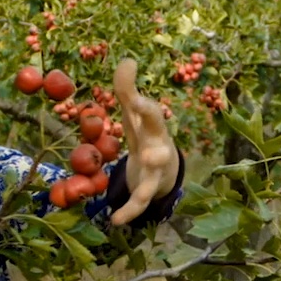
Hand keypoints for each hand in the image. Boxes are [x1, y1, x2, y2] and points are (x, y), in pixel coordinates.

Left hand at [110, 58, 179, 225]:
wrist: (164, 168)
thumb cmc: (146, 134)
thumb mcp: (135, 114)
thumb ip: (126, 88)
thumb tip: (127, 60)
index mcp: (152, 123)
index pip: (147, 109)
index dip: (139, 101)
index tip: (131, 94)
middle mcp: (158, 141)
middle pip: (158, 131)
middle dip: (152, 121)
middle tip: (141, 108)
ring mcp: (156, 167)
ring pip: (155, 168)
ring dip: (150, 168)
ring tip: (144, 173)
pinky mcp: (150, 187)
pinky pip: (142, 199)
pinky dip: (131, 210)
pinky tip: (116, 220)